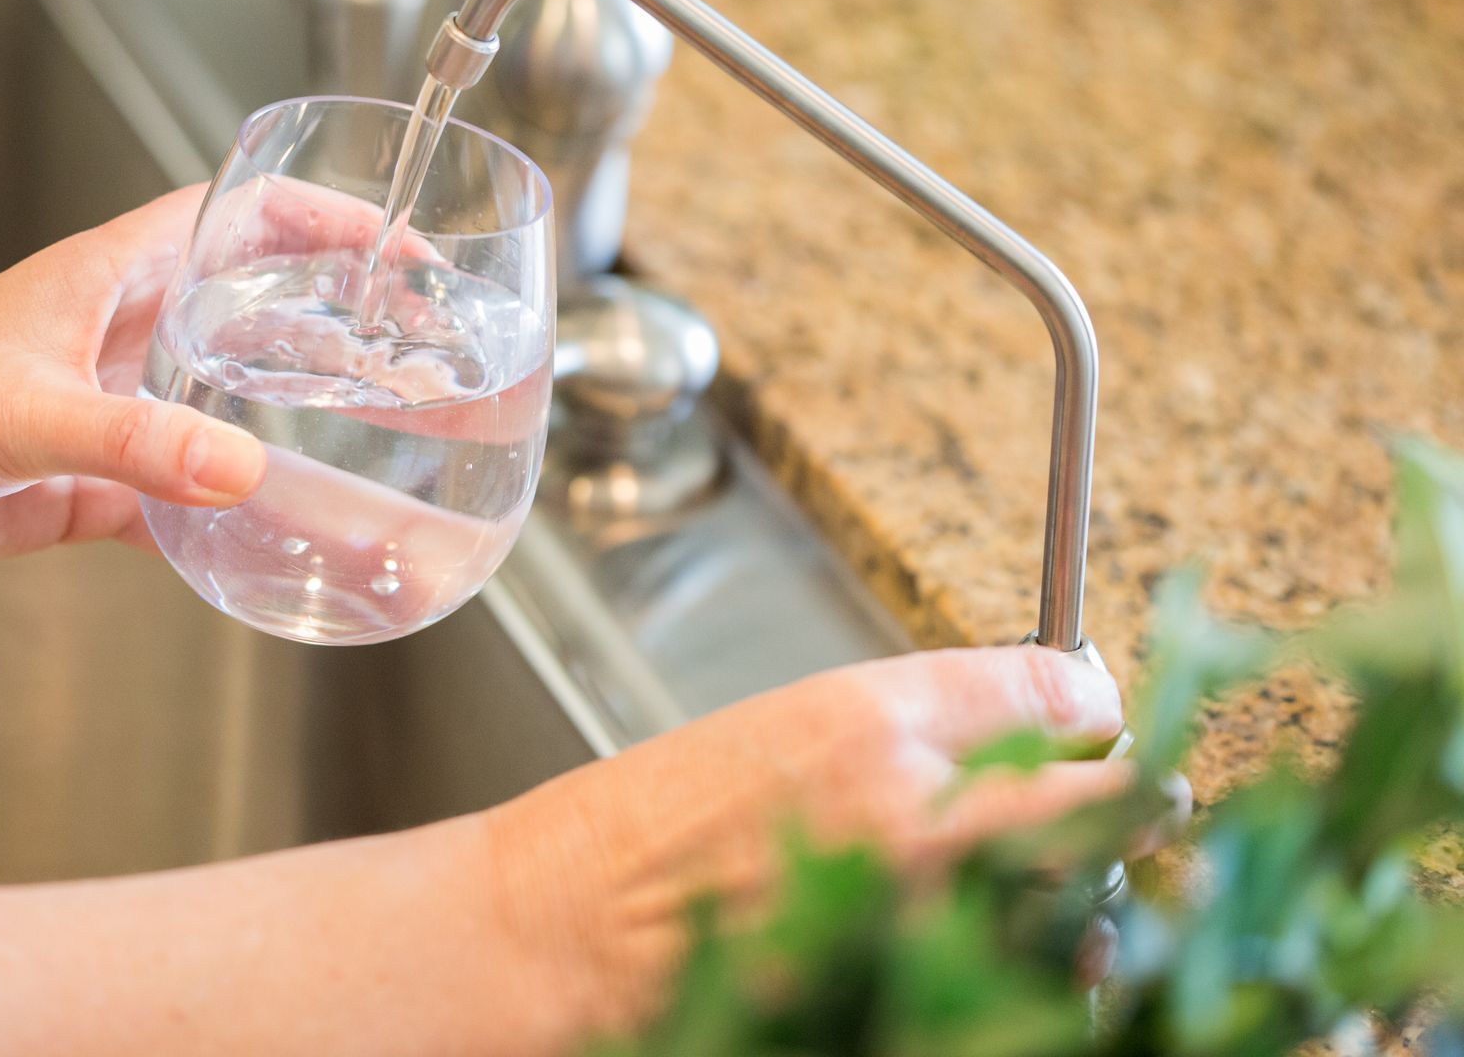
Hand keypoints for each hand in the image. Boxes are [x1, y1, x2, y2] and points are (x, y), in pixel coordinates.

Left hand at [0, 175, 459, 584]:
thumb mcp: (21, 410)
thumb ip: (136, 441)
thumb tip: (245, 471)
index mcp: (110, 278)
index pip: (238, 217)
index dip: (322, 220)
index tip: (397, 248)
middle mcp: (119, 339)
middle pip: (250, 313)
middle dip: (331, 327)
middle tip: (410, 357)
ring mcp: (107, 415)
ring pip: (226, 413)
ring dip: (291, 429)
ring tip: (371, 453)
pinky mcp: (86, 487)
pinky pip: (182, 502)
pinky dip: (229, 523)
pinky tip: (273, 544)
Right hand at [476, 645, 1188, 1034]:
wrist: (559, 936)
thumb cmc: (645, 829)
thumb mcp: (782, 730)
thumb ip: (910, 724)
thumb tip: (1032, 719)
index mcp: (869, 724)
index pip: (1053, 696)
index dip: (1090, 711)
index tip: (1099, 727)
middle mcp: (913, 818)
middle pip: (1108, 804)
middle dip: (1124, 805)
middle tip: (1136, 810)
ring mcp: (920, 925)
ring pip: (1091, 910)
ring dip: (1091, 900)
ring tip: (1058, 898)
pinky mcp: (910, 998)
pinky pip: (1032, 991)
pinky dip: (1041, 976)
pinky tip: (1007, 960)